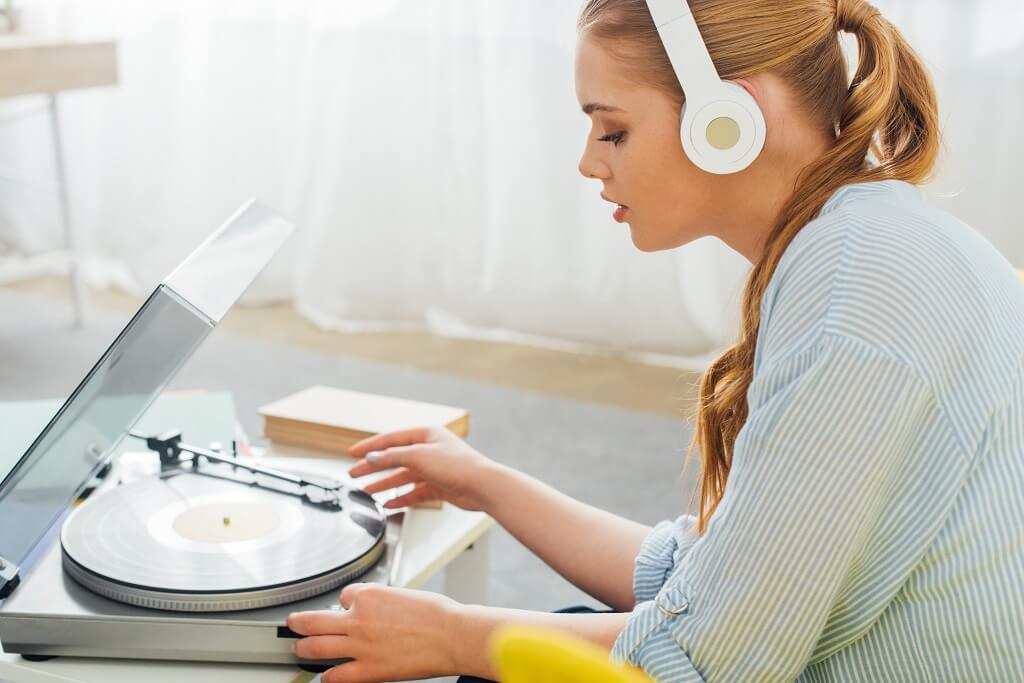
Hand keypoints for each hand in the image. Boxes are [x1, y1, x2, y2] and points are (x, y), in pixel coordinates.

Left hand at [288, 584, 459, 682]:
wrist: (451, 635)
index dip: (345, 603)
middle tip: (293, 623)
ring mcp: (360, 645)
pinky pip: (337, 675)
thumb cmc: (436, 614)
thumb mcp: (403, 594)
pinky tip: (326, 676)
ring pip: (317, 646)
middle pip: (315, 620)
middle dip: (300, 622)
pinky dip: (327, 676)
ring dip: (304, 647)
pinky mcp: (368, 669)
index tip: (346, 608)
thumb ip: (381, 602)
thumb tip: (371, 610)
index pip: (343, 596)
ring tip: (299, 648)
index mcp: (369, 595)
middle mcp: (359, 618)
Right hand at [348, 426, 497, 511]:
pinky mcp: (439, 486)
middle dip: (373, 467)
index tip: (353, 453)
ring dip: (384, 484)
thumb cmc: (458, 465)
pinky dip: (401, 497)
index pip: (391, 439)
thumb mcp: (419, 456)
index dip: (370, 447)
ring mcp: (434, 469)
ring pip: (403, 476)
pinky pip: (414, 492)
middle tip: (354, 474)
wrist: (482, 486)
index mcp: (426, 435)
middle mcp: (429, 450)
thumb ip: (393, 457)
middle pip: (394, 458)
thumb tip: (373, 457)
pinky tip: (389, 503)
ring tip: (366, 492)